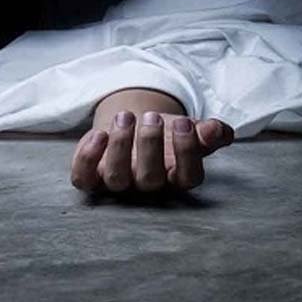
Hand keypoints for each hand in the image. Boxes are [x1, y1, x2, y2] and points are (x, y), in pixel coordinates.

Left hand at [70, 110, 233, 192]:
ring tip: (126, 116)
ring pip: (117, 177)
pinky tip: (98, 134)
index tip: (184, 122)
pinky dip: (87, 158)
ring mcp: (118, 183)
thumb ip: (208, 132)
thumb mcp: (190, 129)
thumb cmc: (166, 135)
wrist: (133, 128)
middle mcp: (148, 185)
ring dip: (121, 145)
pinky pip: (83, 178)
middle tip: (152, 116)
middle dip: (150, 145)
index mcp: (176, 176)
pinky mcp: (91, 178)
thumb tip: (218, 131)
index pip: (189, 177)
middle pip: (151, 179)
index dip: (188, 152)